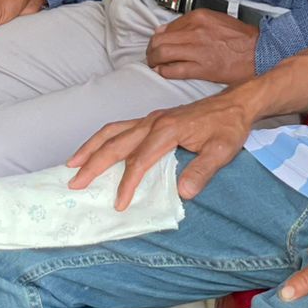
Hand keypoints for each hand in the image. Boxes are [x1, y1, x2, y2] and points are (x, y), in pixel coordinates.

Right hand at [67, 88, 256, 208]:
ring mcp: (150, 119)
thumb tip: (183, 193)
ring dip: (91, 147)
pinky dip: (102, 139)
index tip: (119, 204)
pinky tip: (95, 149)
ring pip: (112, 131)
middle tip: (74, 183)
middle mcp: (153, 122)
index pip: (139, 160)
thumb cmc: (228, 127)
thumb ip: (202, 171)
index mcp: (168, 130)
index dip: (127, 183)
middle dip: (93, 164)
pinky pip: (119, 127)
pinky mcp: (151, 119)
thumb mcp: (222, 150)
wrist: (235, 103)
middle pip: (116, 143)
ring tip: (72, 163)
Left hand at [146, 10, 259, 84]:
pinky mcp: (202, 68)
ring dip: (154, 61)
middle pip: (159, 40)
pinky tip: (163, 72)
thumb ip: (190, 23)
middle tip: (152, 56)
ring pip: (162, 54)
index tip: (158, 44)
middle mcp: (195, 31)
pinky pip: (174, 70)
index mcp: (198, 17)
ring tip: (155, 65)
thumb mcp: (215, 20)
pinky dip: (164, 71)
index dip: (158, 37)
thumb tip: (165, 30)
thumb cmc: (239, 37)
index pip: (166, 27)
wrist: (259, 52)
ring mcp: (197, 50)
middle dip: (151, 50)